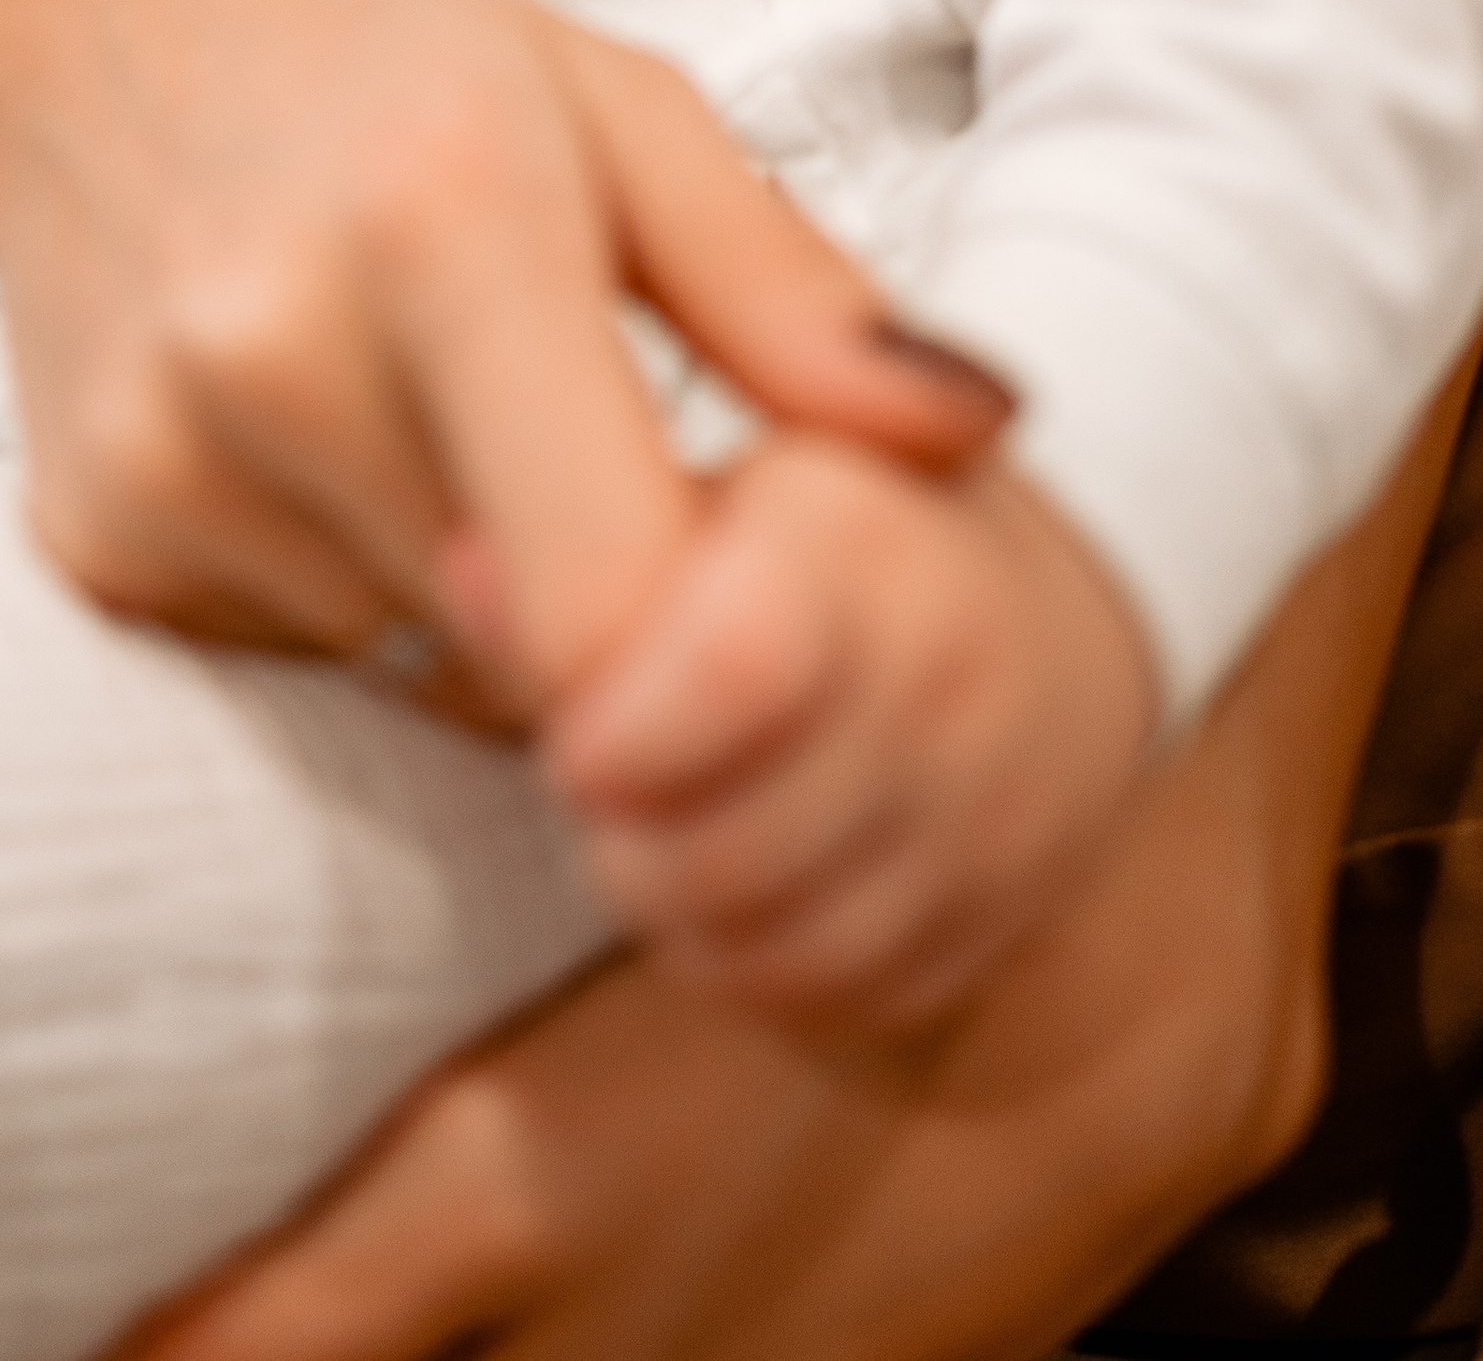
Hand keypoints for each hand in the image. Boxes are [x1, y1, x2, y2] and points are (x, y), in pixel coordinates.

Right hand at [0, 0, 1011, 697]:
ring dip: (486, 601)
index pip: (615, 601)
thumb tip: (988, 433)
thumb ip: (798, 293)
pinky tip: (331, 438)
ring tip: (448, 412)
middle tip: (614, 460)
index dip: (718, 655)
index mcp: (446, 220)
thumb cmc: (397, 54)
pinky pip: (301, 652)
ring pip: (425, 663)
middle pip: (532, 654)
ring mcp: (164, 457)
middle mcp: (278, 349)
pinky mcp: (92, 536)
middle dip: (621, 613)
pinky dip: (359, 585)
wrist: (89, 12)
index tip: (758, 591)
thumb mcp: (625, 111)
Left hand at [550, 443, 1157, 1031]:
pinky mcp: (1007, 922)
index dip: (619, 733)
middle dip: (623, 836)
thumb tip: (461, 570)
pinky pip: (835, 1000)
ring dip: (674, 910)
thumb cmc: (797, 534)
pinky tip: (729, 887)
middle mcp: (952, 674)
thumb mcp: (692, 481)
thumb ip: (567, 520)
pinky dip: (754, 967)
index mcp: (862, 528)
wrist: (1021, 620)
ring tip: (648, 830)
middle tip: (594, 781)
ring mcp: (998, 810)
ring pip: (773, 944)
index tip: (573, 735)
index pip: (737, 666)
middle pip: (727, 846)